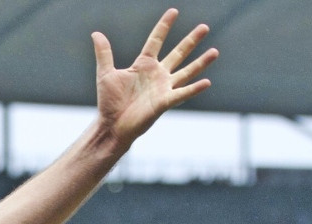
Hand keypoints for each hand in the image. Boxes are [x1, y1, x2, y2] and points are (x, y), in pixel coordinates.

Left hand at [93, 8, 218, 145]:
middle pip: (178, 53)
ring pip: (186, 72)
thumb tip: (96, 34)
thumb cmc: (109, 102)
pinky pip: (182, 94)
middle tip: (204, 27)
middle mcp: (157, 74)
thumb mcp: (105, 73)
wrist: (111, 125)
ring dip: (200, 63)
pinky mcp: (164, 102)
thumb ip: (104, 53)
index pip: (156, 40)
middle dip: (191, 41)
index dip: (164, 26)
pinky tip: (207, 82)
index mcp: (143, 65)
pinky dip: (194, 89)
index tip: (174, 11)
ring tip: (215, 51)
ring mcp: (163, 88)